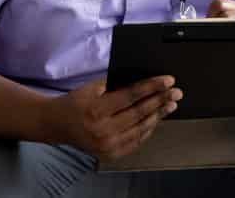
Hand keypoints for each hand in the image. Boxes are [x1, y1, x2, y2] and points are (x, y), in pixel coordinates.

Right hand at [48, 75, 182, 159]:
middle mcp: (102, 130)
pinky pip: (136, 141)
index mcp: (96, 110)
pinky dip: (148, 129)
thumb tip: (147, 80)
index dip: (152, 87)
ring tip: (171, 104)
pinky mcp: (110, 154)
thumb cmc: (77, 102)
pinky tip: (157, 118)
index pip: (131, 96)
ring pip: (141, 128)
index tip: (168, 80)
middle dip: (161, 100)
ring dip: (159, 115)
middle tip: (176, 92)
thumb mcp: (94, 87)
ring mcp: (107, 145)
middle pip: (139, 113)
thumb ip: (118, 83)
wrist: (58, 124)